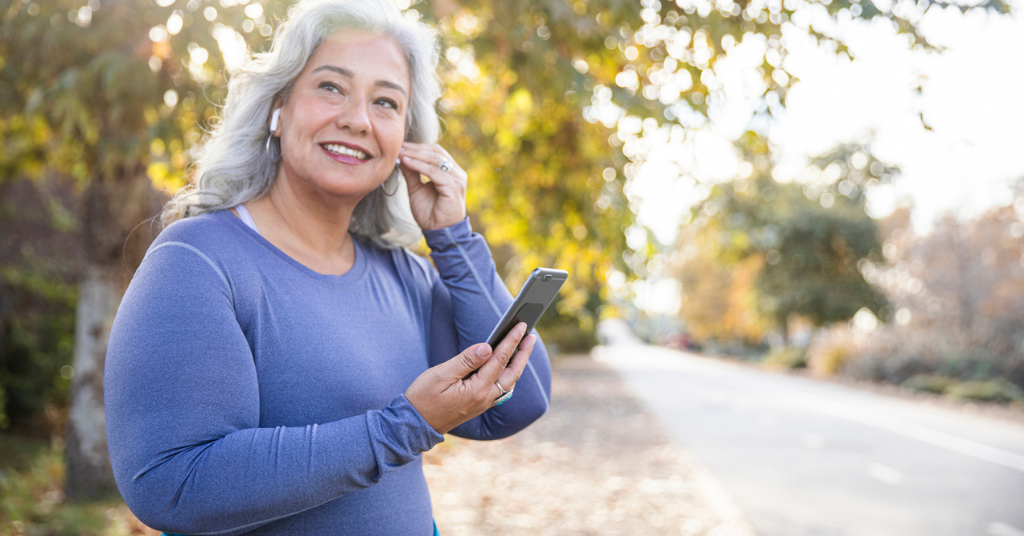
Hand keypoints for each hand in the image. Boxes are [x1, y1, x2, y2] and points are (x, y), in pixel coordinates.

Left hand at [398, 142, 466, 230]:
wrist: (439, 232)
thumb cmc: (430, 212)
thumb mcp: (416, 189)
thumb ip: (412, 173)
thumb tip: (401, 157)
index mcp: (451, 171)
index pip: (435, 151)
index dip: (417, 147)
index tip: (399, 146)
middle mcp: (457, 173)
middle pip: (436, 152)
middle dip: (415, 148)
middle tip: (398, 147)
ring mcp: (457, 179)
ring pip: (435, 159)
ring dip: (415, 155)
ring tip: (400, 153)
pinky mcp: (454, 187)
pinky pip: (434, 172)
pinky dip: (419, 166)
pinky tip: (407, 162)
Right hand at [405, 322, 535, 433]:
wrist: (414, 425)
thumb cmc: (423, 398)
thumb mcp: (441, 375)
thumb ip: (466, 361)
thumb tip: (488, 347)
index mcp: (477, 389)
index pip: (499, 360)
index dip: (511, 341)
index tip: (520, 326)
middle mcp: (485, 398)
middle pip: (512, 372)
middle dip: (523, 353)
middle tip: (531, 335)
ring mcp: (483, 404)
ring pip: (509, 382)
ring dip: (518, 364)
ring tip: (523, 348)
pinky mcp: (478, 406)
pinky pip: (501, 389)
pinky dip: (509, 375)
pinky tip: (509, 367)